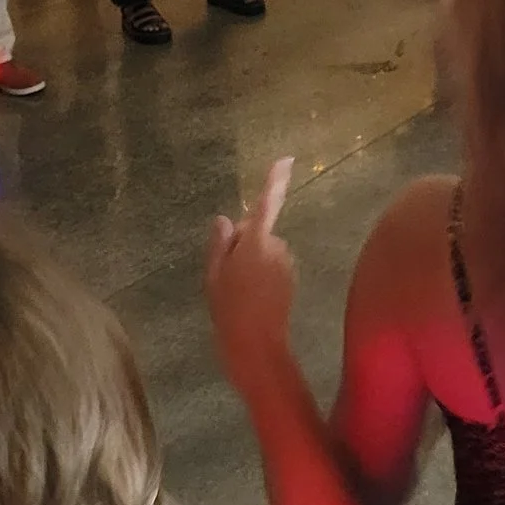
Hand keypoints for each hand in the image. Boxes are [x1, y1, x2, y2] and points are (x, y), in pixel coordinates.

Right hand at [206, 157, 296, 370]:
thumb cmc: (229, 309)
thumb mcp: (213, 276)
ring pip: (264, 252)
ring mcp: (286, 264)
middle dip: (244, 244)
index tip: (286, 159)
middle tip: (226, 274)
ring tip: (237, 290)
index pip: (266, 205)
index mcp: (256, 242)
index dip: (275, 180)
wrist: (256, 345)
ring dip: (252, 262)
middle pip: (257, 232)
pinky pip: (273, 266)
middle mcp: (276, 248)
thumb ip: (220, 244)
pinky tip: (251, 297)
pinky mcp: (291, 278)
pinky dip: (262, 275)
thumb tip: (225, 220)